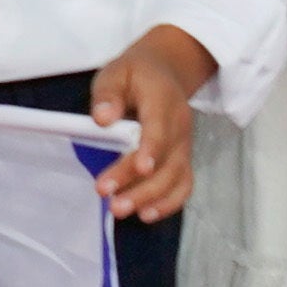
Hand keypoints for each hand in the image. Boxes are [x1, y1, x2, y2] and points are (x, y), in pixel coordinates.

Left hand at [87, 24, 211, 221]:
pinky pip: (183, 185)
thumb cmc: (135, 74)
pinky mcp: (183, 159)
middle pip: (166, 162)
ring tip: (122, 210)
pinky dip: (169, 203)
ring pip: (175, 178)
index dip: (152, 150)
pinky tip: (146, 214)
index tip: (139, 168)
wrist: (166, 72)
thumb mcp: (115, 72)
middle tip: (112, 202)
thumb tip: (102, 119)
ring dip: (151, 198)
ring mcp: (184, 146)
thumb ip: (108, 94)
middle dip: (141, 185)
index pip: (160, 129)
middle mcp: (180, 127)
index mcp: (163, 101)